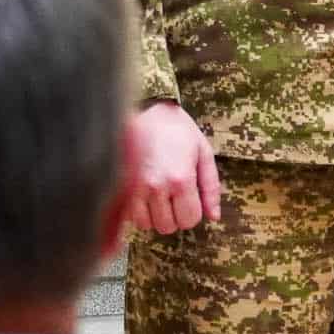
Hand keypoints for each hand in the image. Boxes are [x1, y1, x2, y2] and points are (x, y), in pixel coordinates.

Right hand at [122, 100, 220, 236]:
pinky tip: (142, 196)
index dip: (191, 213)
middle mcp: (156, 186)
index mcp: (180, 179)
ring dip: (153, 215)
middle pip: (167, 226)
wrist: (145, 108)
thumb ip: (211, 187)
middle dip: (173, 216)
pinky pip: (129, 214)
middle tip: (172, 197)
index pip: (189, 220)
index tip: (188, 199)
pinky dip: (137, 211)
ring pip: (146, 224)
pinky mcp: (119, 184)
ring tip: (157, 196)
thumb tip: (214, 216)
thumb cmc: (177, 128)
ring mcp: (134, 187)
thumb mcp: (203, 152)